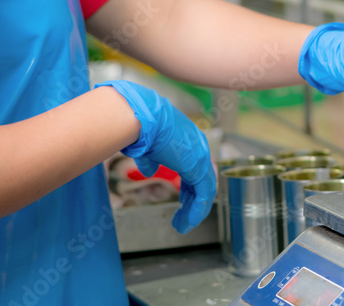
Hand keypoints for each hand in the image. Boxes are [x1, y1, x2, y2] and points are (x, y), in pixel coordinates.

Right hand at [96, 80, 214, 233]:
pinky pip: (203, 195)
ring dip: (194, 210)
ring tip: (183, 226)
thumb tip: (149, 170)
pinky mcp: (198, 167)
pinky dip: (197, 211)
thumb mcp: (146, 146)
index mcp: (187, 139)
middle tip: (184, 217)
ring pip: (204, 190)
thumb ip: (151, 159)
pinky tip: (188, 222)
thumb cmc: (138, 126)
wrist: (141, 118)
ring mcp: (200, 156)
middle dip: (192, 200)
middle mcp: (198, 146)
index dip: (189, 186)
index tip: (184, 200)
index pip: (194, 167)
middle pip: (201, 180)